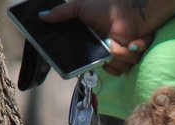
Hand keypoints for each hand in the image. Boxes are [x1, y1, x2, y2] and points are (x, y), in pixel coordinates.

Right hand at [39, 0, 153, 74]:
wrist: (130, 9)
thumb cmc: (106, 7)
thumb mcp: (79, 8)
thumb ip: (61, 12)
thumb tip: (41, 16)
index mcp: (92, 45)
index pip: (86, 62)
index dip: (87, 62)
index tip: (91, 55)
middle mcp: (104, 53)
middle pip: (102, 67)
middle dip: (107, 57)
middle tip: (109, 42)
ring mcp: (119, 56)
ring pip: (117, 68)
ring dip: (122, 52)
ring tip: (122, 38)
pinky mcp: (133, 56)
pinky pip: (129, 64)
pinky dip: (133, 51)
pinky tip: (134, 41)